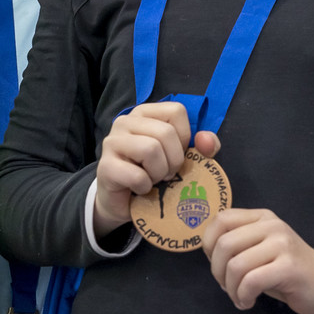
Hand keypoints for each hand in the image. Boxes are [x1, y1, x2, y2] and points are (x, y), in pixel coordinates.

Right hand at [92, 103, 220, 235]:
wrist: (121, 202)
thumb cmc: (152, 174)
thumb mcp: (180, 158)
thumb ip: (201, 147)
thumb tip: (207, 141)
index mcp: (144, 113)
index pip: (176, 111)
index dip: (184, 137)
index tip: (174, 154)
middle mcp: (125, 121)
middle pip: (165, 133)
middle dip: (173, 160)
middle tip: (164, 174)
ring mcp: (112, 142)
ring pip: (151, 149)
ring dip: (158, 173)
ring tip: (152, 179)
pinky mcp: (105, 166)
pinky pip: (137, 175)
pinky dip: (145, 187)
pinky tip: (139, 189)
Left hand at [199, 208, 313, 313]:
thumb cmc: (289, 271)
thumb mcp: (262, 249)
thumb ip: (239, 244)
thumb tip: (207, 251)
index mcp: (261, 218)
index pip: (221, 219)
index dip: (208, 244)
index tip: (217, 264)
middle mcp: (271, 225)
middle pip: (224, 244)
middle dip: (217, 272)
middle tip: (228, 287)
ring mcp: (282, 244)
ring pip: (236, 265)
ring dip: (231, 289)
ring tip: (240, 298)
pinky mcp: (289, 267)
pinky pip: (251, 281)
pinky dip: (243, 296)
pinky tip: (248, 302)